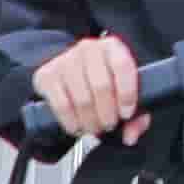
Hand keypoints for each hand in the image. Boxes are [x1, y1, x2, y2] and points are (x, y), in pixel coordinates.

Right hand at [30, 32, 144, 147]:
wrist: (70, 72)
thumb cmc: (104, 81)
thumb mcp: (125, 92)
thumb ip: (137, 114)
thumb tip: (131, 135)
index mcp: (112, 47)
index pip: (122, 66)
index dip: (127, 93)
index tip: (126, 114)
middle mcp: (88, 49)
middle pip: (101, 86)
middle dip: (108, 114)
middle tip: (109, 125)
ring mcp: (65, 61)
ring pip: (82, 99)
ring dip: (91, 121)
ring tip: (95, 128)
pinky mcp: (47, 76)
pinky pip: (61, 105)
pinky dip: (72, 122)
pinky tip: (78, 127)